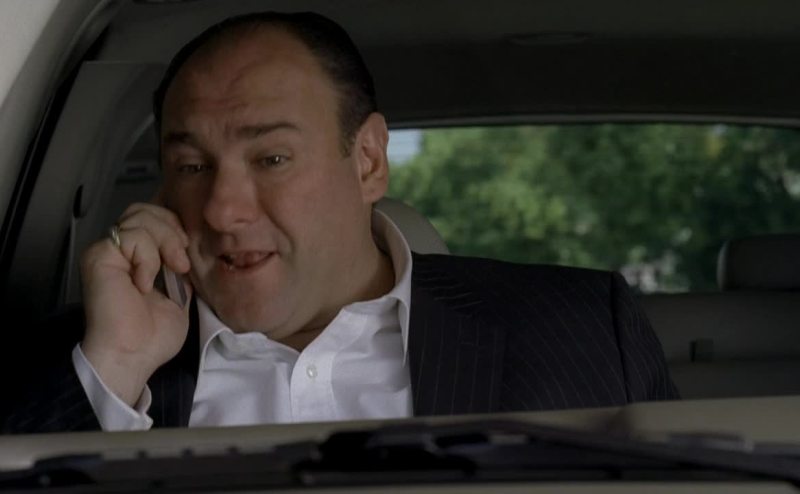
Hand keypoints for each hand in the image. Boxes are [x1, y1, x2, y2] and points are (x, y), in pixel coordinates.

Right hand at [80, 203, 192, 406]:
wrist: (133, 355)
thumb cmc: (153, 336)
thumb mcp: (179, 296)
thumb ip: (179, 270)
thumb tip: (188, 250)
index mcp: (134, 257)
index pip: (152, 218)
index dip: (174, 228)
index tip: (186, 257)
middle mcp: (117, 250)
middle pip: (144, 210)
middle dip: (171, 229)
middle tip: (181, 261)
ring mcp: (106, 251)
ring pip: (140, 218)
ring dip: (165, 242)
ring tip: (171, 270)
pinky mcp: (99, 256)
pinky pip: (131, 237)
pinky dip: (148, 259)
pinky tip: (144, 284)